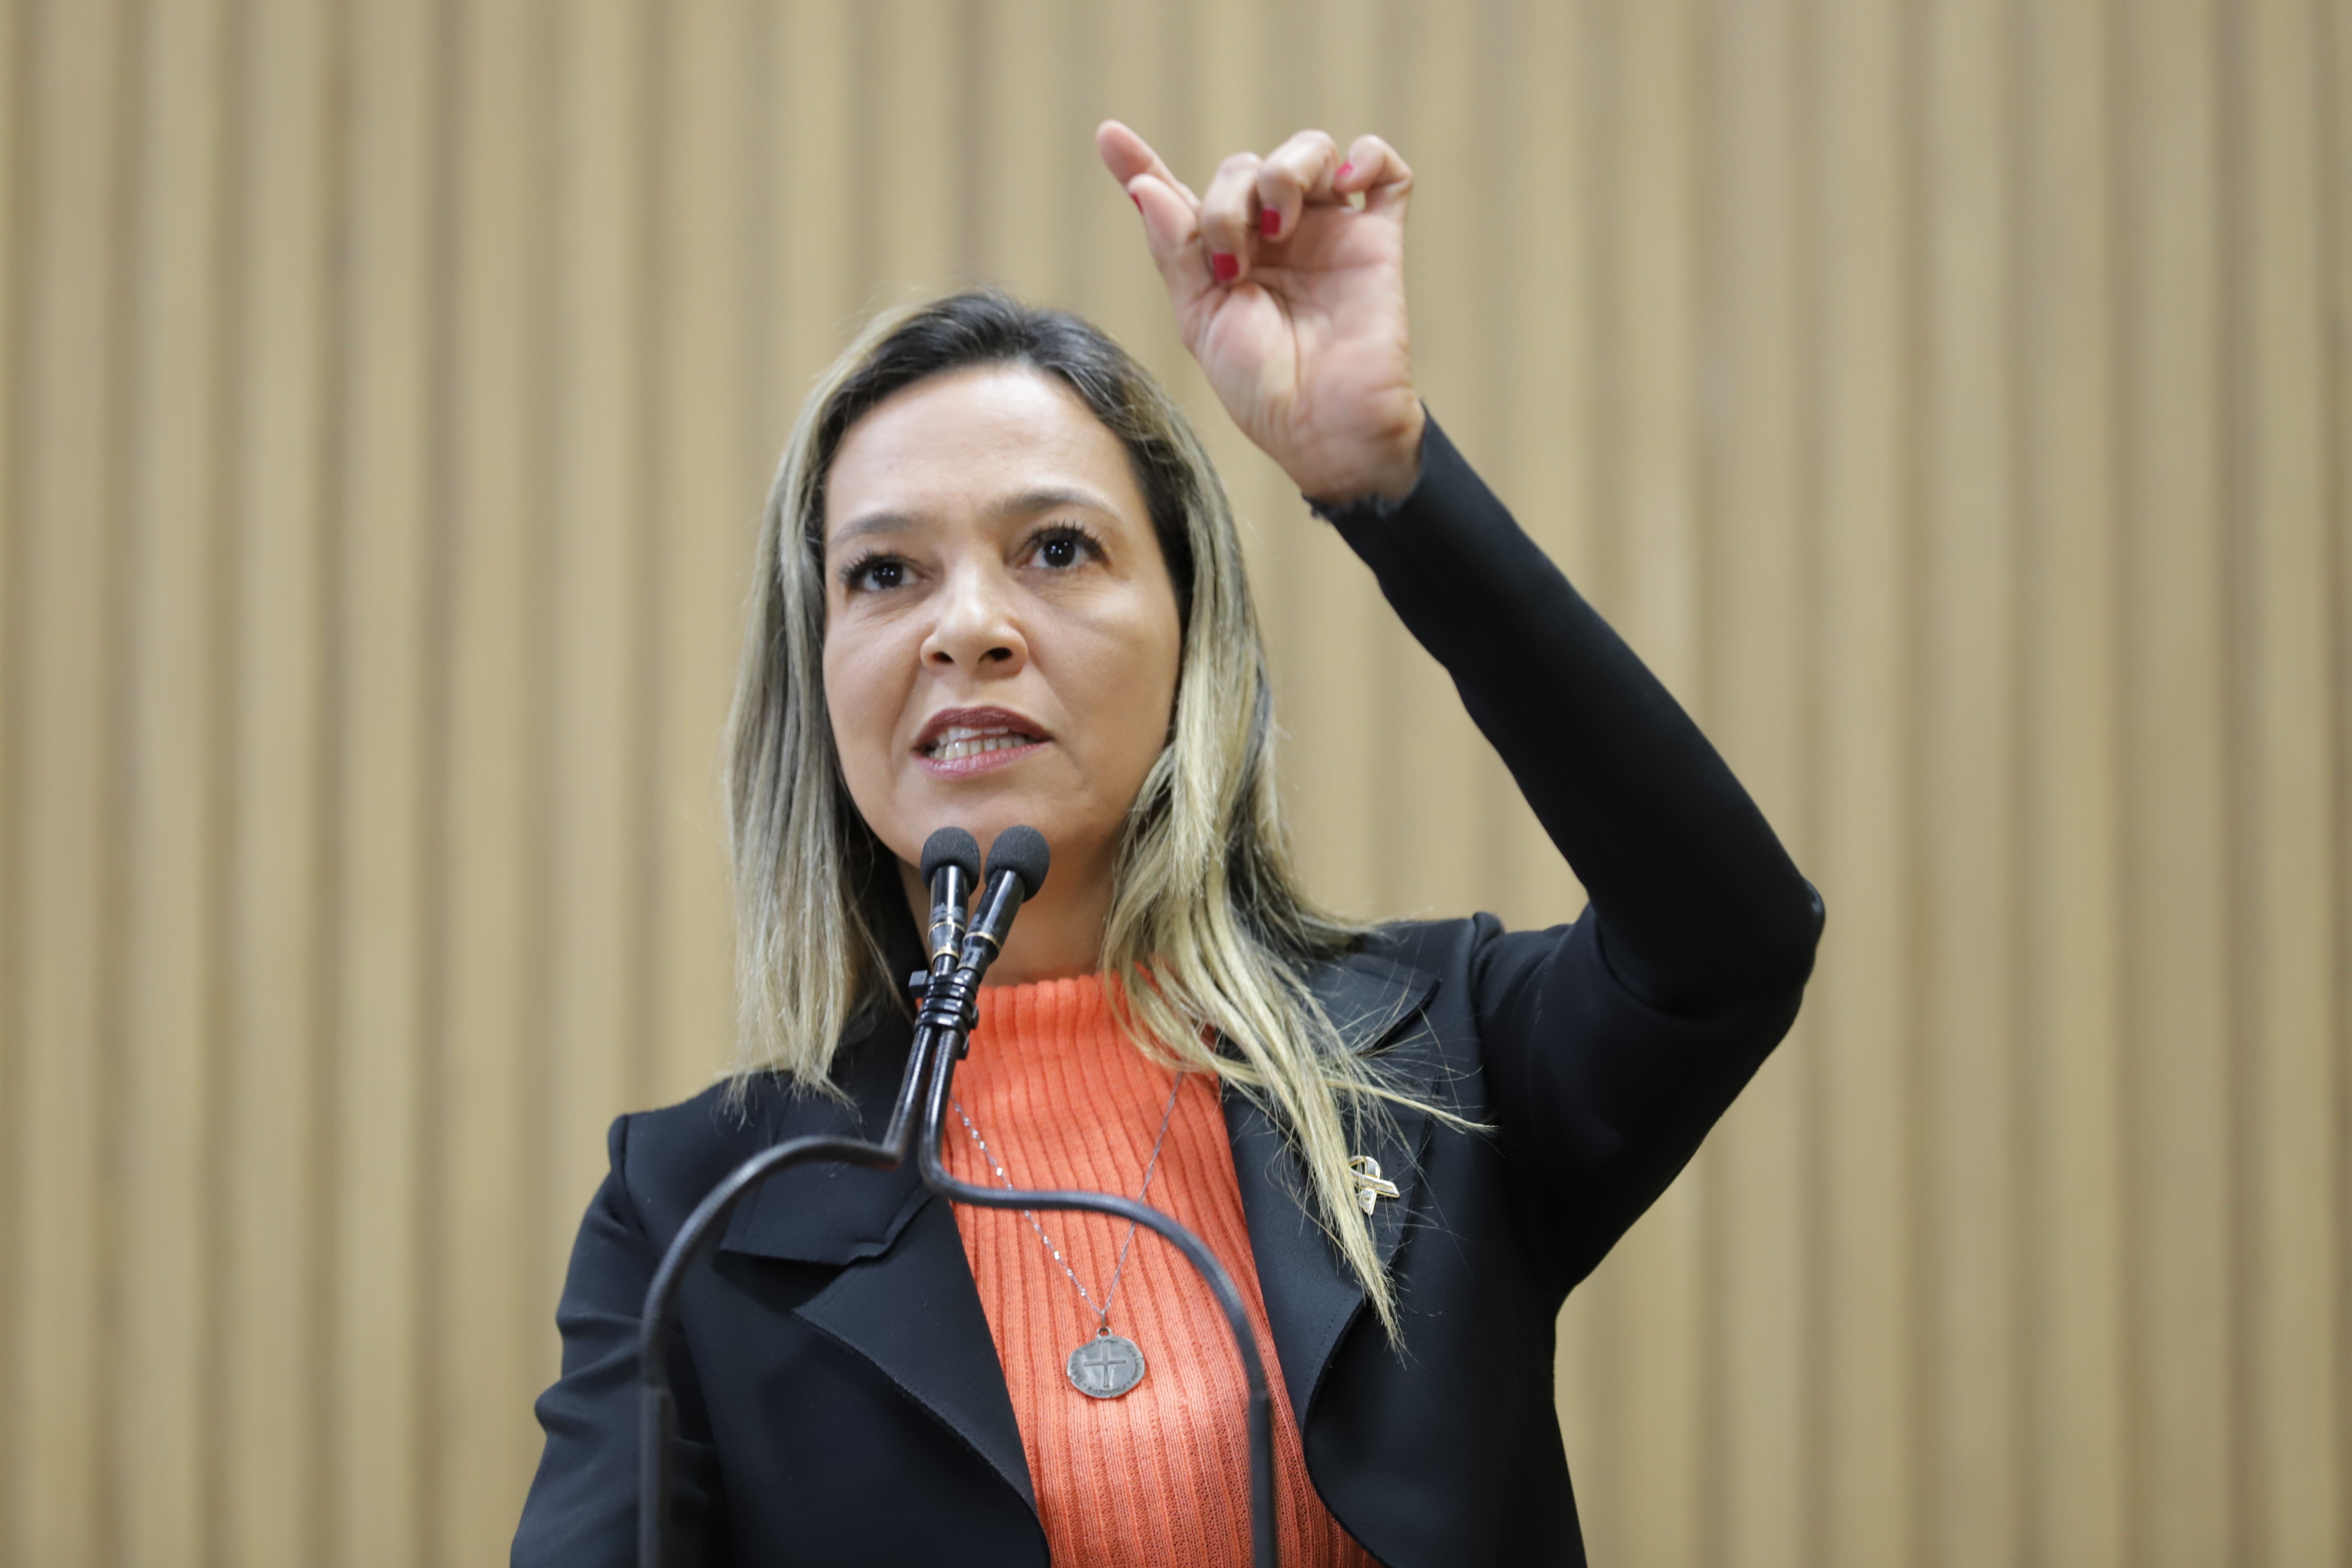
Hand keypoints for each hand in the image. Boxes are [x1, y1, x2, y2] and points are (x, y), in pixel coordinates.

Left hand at [1097, 121, 1424, 504]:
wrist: (1324, 426)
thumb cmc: (1260, 388)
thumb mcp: (1200, 321)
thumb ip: (1176, 251)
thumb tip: (1144, 189)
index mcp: (1220, 258)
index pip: (1179, 197)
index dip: (1142, 164)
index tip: (1110, 136)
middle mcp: (1271, 238)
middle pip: (1243, 167)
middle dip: (1227, 200)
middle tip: (1233, 260)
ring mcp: (1326, 233)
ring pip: (1308, 151)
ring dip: (1286, 170)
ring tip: (1280, 225)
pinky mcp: (1377, 240)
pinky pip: (1386, 172)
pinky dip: (1369, 156)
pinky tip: (1347, 183)